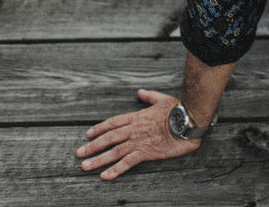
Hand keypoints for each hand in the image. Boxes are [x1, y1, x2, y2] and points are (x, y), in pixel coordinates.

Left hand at [76, 88, 200, 180]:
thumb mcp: (163, 99)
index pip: (113, 122)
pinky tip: (105, 176)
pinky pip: (127, 162)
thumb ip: (150, 96)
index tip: (88, 134)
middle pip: (109, 137)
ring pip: (114, 151)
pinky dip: (115, 170)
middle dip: (92, 146)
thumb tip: (141, 92)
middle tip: (79, 153)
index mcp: (138, 116)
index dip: (99, 128)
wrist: (189, 120)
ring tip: (85, 166)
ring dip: (98, 159)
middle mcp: (135, 129)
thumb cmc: (179, 110)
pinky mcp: (146, 152)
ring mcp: (139, 140)